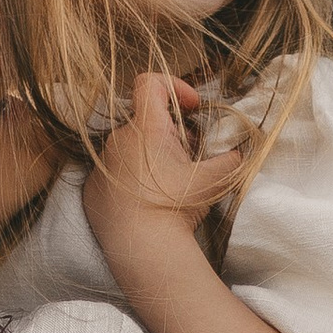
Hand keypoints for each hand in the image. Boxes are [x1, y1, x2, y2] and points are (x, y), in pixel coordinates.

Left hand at [81, 73, 243, 273]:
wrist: (142, 249)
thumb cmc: (176, 208)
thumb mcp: (213, 180)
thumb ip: (230, 159)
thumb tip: (239, 152)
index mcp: (146, 128)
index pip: (150, 83)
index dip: (173, 85)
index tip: (191, 106)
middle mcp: (118, 139)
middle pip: (146, 120)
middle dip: (170, 132)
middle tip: (188, 158)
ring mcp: (102, 163)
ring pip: (130, 146)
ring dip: (150, 156)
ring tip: (168, 185)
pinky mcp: (92, 187)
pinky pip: (114, 171)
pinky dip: (132, 177)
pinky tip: (146, 201)